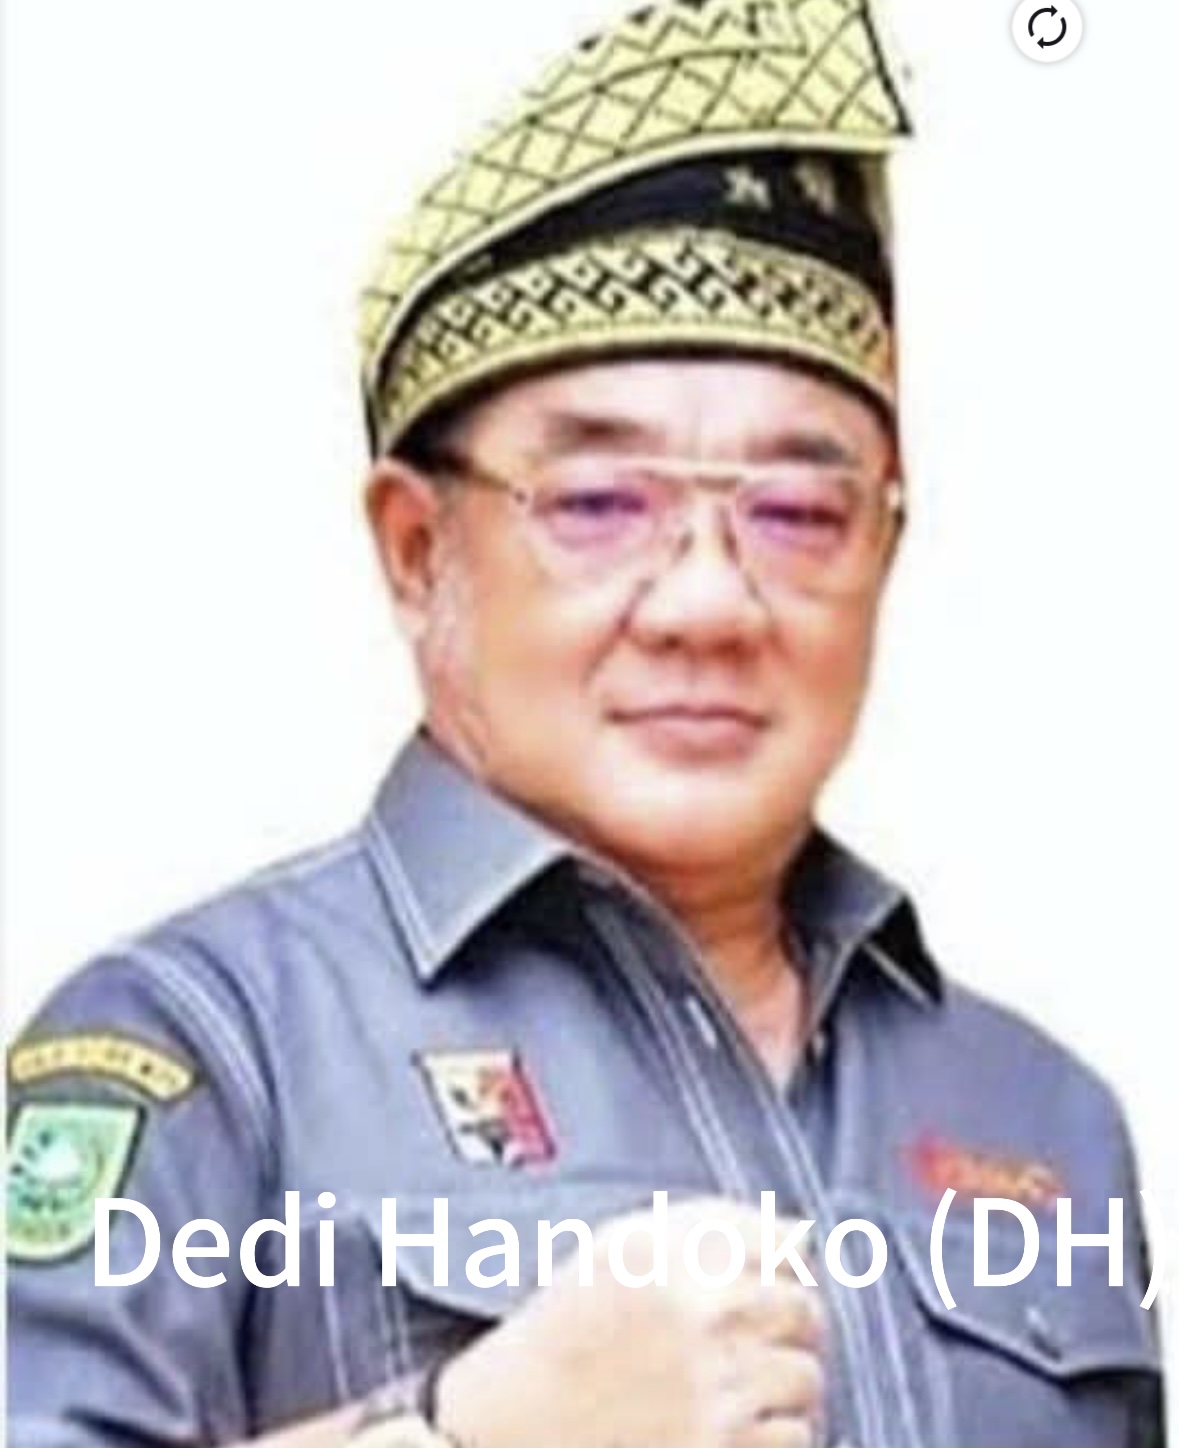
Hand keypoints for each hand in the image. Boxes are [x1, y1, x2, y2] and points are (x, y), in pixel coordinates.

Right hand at [435, 1198, 824, 1447]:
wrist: (515, 1420)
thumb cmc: (562, 1331)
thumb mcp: (620, 1247)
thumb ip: (708, 1226)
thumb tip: (797, 1235)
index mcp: (681, 1254)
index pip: (783, 1244)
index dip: (784, 1262)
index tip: (776, 1277)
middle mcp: (706, 1313)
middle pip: (805, 1308)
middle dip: (791, 1322)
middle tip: (764, 1337)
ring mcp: (718, 1384)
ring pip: (806, 1376)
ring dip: (786, 1381)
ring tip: (748, 1385)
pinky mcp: (720, 1445)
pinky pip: (792, 1435)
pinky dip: (775, 1432)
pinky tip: (740, 1424)